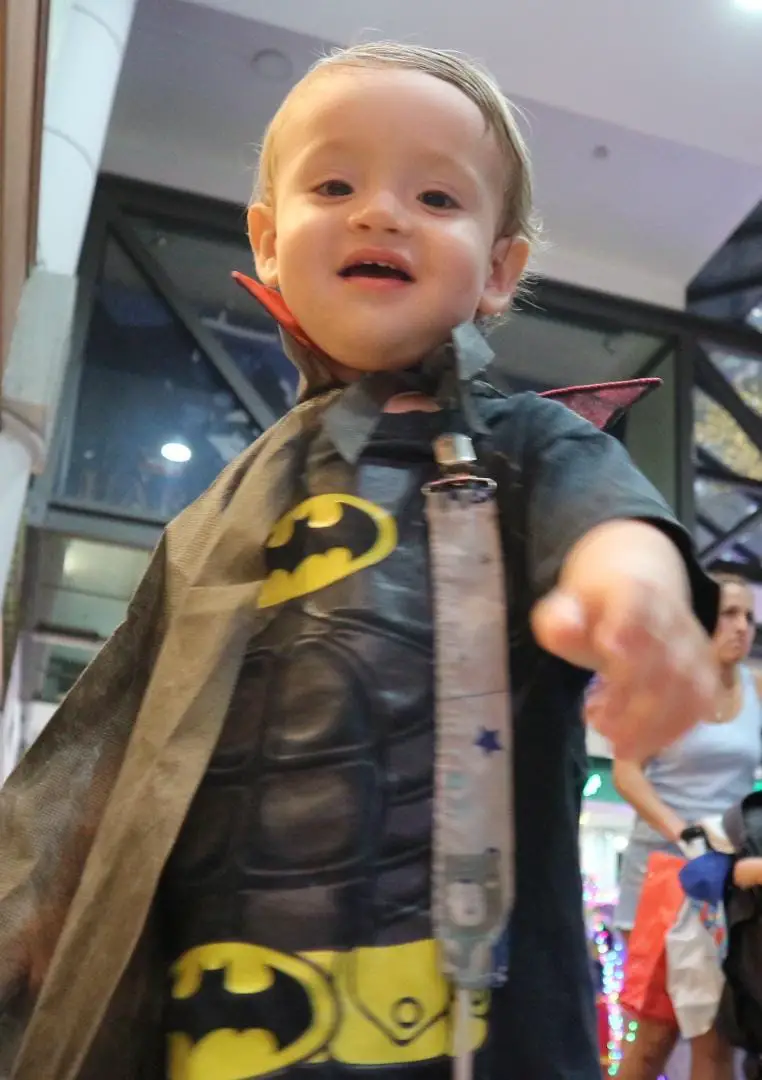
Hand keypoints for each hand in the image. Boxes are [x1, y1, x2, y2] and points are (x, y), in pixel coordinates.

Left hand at [533, 571, 716, 759]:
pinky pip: (699, 703)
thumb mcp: (567, 606)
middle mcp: (671, 617)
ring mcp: (693, 645)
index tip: (607, 650)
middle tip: (600, 727)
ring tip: (618, 746)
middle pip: (664, 659)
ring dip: (654, 723)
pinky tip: (645, 746)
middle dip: (635, 700)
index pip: (637, 608)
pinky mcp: (704, 670)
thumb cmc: (597, 608)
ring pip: (687, 686)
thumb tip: (561, 629)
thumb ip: (559, 620)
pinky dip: (674, 729)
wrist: (641, 583)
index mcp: (633, 593)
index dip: (628, 628)